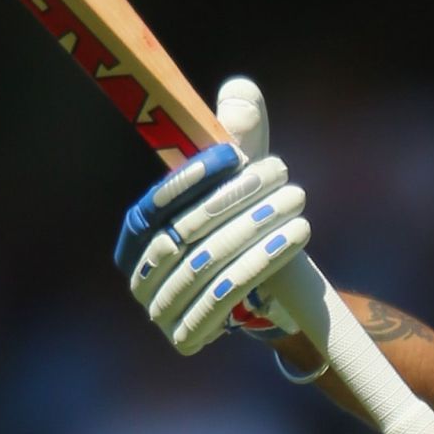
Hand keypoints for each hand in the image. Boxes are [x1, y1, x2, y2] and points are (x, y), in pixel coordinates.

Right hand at [112, 78, 310, 354]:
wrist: (264, 292)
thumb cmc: (245, 223)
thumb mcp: (243, 176)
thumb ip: (240, 133)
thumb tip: (240, 95)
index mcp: (136, 237)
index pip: (152, 208)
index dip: (189, 180)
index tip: (235, 154)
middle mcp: (138, 275)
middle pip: (184, 236)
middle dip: (237, 201)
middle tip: (285, 174)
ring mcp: (159, 311)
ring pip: (206, 267)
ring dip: (256, 231)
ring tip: (298, 201)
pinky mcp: (187, 338)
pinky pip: (221, 301)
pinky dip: (258, 267)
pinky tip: (293, 239)